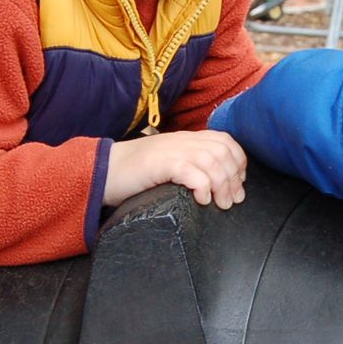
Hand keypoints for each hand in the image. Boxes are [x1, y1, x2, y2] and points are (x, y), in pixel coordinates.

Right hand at [104, 130, 247, 209]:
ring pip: (211, 161)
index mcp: (186, 139)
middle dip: (234, 177)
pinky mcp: (159, 164)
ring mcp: (170, 151)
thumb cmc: (135, 174)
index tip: (239, 183)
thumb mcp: (168, 163)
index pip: (224, 141)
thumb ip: (190, 165)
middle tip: (233, 200)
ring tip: (221, 204)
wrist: (103, 171)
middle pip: (222, 151)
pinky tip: (202, 200)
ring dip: (222, 185)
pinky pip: (191, 172)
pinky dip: (202, 186)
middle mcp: (181, 141)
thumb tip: (216, 184)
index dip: (238, 161)